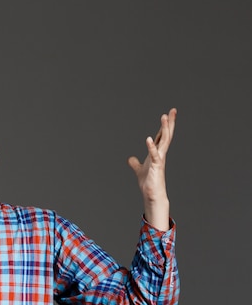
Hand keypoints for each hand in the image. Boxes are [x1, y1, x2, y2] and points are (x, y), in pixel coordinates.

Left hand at [127, 108, 176, 229]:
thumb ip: (135, 163)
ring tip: (164, 117)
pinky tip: (148, 139)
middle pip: (166, 135)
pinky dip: (151, 147)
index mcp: (157, 153)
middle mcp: (160, 154)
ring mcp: (159, 160)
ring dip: (164, 129)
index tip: (168, 113)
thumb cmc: (148, 183)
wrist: (151, 195)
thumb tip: (130, 158)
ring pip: (164, 142)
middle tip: (173, 110)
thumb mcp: (139, 170)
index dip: (165, 125)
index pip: (161, 136)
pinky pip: (154, 155)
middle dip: (169, 123)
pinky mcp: (156, 167)